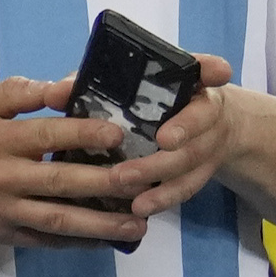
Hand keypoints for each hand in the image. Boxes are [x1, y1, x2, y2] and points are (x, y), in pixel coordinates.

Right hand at [0, 72, 166, 250]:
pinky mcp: (0, 234)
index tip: (121, 134)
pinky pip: (43, 241)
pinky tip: (106, 241)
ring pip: (58, 219)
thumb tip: (70, 86)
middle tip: (148, 180)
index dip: (86, 133)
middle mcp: (1, 177)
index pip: (48, 134)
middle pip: (62, 181)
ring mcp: (2, 210)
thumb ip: (24, 94)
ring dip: (102, 224)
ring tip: (139, 226)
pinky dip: (76, 243)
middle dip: (109, 182)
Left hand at [81, 55, 239, 223]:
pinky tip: (140, 208)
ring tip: (130, 185)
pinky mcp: (200, 171)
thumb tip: (57, 93)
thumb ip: (99, 86)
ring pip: (191, 159)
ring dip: (163, 173)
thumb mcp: (132, 87)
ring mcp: (207, 143)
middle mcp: (204, 109)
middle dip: (184, 130)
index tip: (218, 73)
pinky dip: (164, 198)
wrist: (200, 128)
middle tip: (162, 140)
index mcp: (188, 80)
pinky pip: (186, 187)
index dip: (212, 68)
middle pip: (200, 119)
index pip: (204, 67)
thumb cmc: (152, 102)